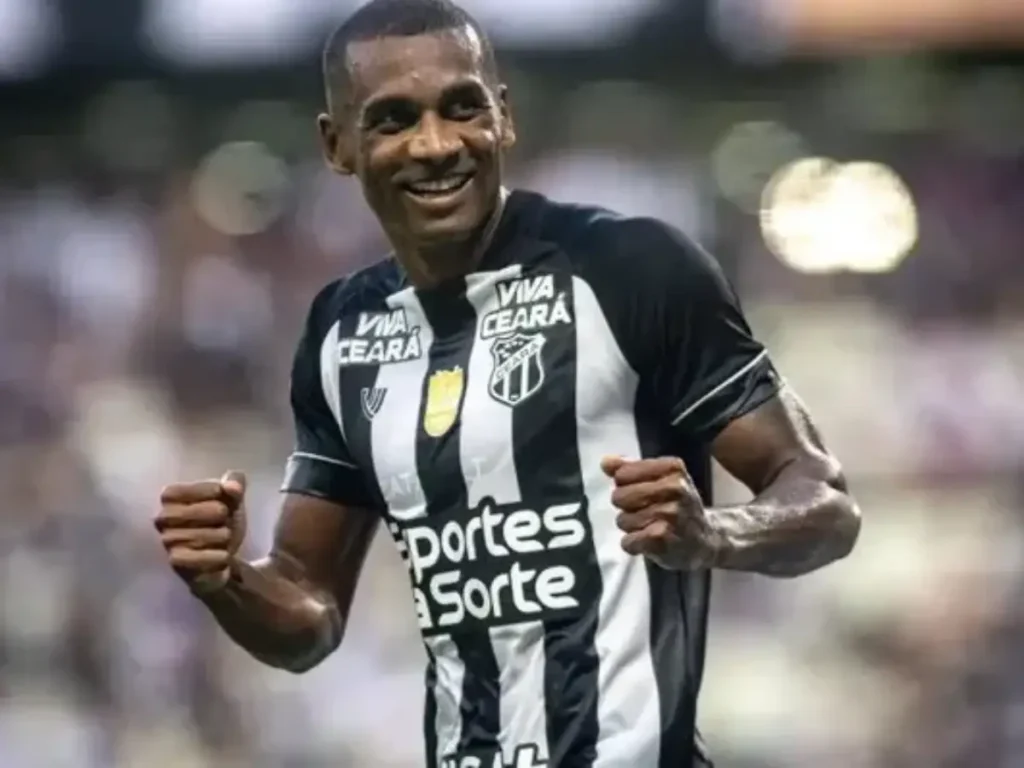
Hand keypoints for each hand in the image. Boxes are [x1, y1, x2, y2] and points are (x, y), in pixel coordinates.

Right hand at [155, 471, 247, 593]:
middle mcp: (163, 519)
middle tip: (225, 516)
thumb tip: (233, 486)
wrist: (223, 555)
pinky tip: (224, 554)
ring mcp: (168, 541)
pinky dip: (216, 556)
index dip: (203, 489)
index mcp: (171, 498)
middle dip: (216, 512)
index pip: (178, 491)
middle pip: (188, 512)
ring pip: (197, 536)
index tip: (221, 491)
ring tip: (225, 535)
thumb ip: (235, 483)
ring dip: (221, 535)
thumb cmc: (222, 520)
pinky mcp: (176, 561)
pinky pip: (196, 558)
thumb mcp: (232, 498)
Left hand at [601, 456, 724, 569]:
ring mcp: (669, 514)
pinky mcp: (661, 539)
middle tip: (648, 512)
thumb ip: (631, 467)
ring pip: (622, 520)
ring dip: (632, 527)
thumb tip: (605, 462)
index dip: (626, 485)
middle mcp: (674, 489)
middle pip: (619, 496)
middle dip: (627, 507)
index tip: (644, 492)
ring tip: (652, 527)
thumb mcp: (661, 479)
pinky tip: (651, 542)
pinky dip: (634, 545)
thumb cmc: (678, 505)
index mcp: (673, 468)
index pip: (622, 474)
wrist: (706, 540)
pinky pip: (627, 541)